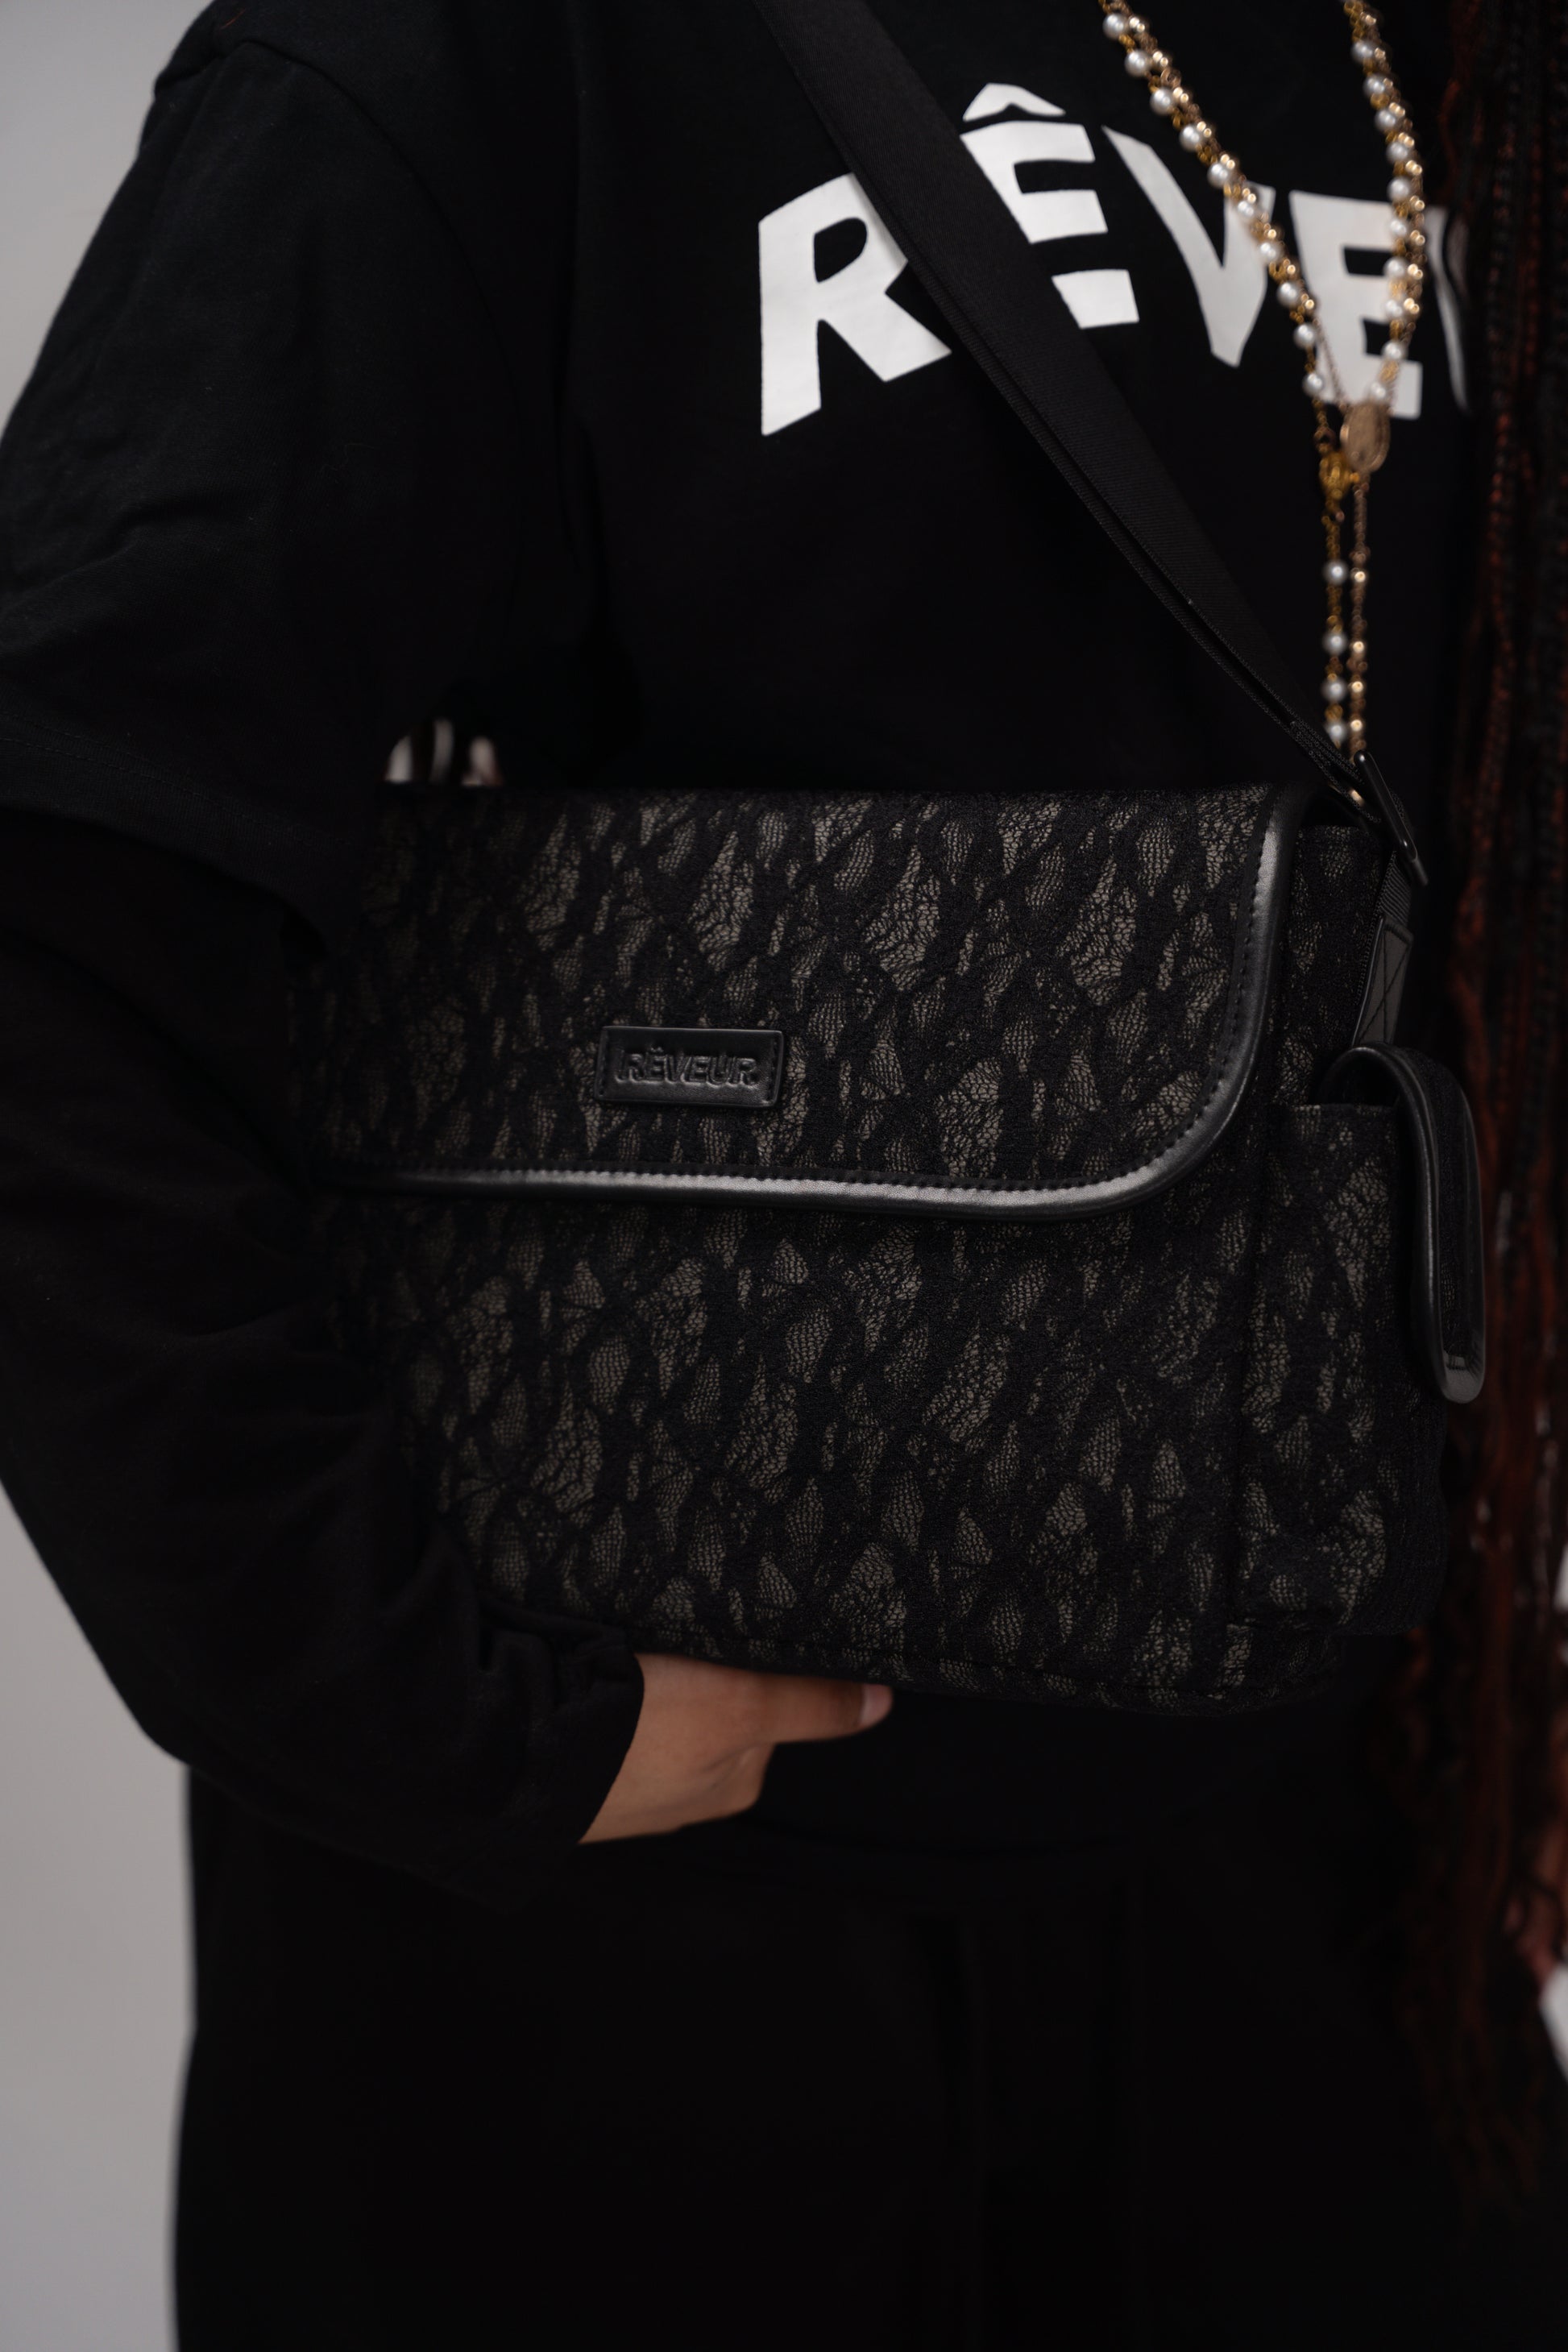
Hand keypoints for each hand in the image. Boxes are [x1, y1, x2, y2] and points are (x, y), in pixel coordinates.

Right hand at [581, 1652, 891, 1842]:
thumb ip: (809, 1703)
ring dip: (645, 1672)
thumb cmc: (628, 1740)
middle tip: (668, 1631)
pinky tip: (586, 1667)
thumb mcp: (737, 1709)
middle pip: (712, 1701)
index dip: (752, 1657)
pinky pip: (604, 1707)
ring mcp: (623, 1777)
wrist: (507, 1755)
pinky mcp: (572, 1756)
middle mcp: (682, 1789)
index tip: (728, 1622)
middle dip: (695, 1666)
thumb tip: (883, 1703)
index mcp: (730, 1784)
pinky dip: (601, 1683)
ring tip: (622, 1644)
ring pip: (655, 1703)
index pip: (767, 1702)